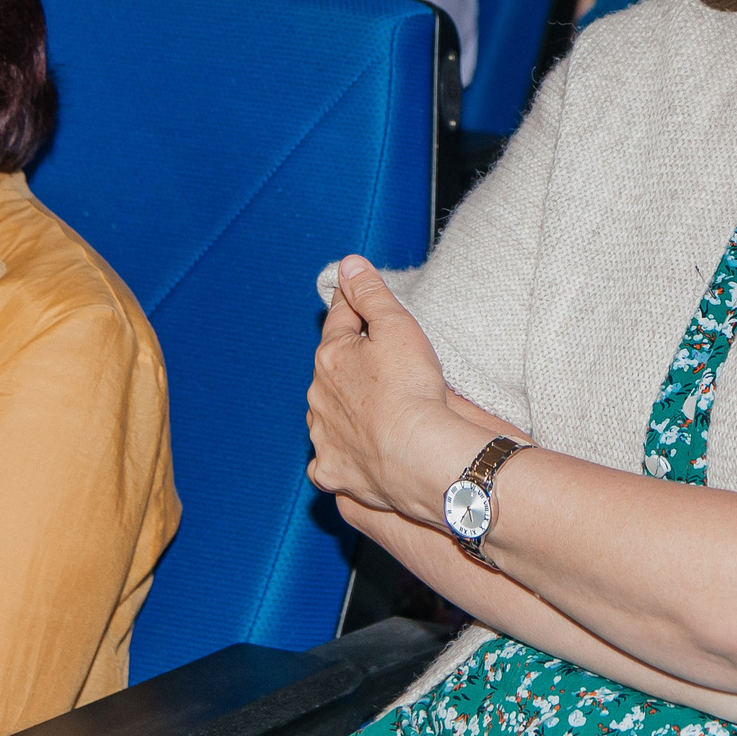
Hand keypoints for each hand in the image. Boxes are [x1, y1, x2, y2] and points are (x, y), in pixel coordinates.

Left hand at [306, 257, 470, 521]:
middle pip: (331, 368)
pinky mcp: (332, 471)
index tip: (355, 295)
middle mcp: (318, 396)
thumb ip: (370, 294)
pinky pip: (329, 458)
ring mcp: (322, 436)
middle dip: (349, 361)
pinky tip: (359, 451)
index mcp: (330, 356)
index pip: (338, 320)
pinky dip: (341, 452)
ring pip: (327, 413)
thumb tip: (348, 265)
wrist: (419, 455)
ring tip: (374, 408)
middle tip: (379, 361)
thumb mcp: (397, 326)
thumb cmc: (411, 390)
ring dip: (344, 407)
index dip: (351, 305)